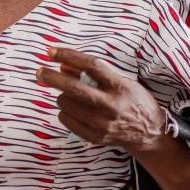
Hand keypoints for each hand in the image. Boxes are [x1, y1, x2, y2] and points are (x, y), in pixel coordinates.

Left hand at [37, 48, 166, 154]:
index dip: (69, 56)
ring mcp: (102, 124)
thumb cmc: (134, 101)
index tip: (51, 51)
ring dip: (62, 96)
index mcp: (119, 87)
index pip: (91, 66)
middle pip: (74, 89)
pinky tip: (73, 110)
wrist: (149, 133)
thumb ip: (93, 73)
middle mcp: (111, 106)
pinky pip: (67, 121)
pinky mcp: (96, 137)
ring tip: (70, 95)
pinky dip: (65, 112)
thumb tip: (63, 65)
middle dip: (52, 78)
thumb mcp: (120, 80)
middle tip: (40, 72)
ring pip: (67, 104)